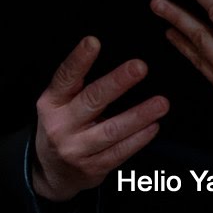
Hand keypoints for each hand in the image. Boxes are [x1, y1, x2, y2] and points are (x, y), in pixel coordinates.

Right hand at [30, 36, 167, 200]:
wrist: (51, 171)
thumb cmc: (62, 127)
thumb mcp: (57, 105)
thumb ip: (77, 88)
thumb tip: (114, 66)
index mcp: (51, 103)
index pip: (65, 77)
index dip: (79, 60)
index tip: (93, 41)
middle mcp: (60, 124)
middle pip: (92, 100)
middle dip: (117, 82)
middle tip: (140, 66)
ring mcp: (76, 148)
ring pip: (112, 130)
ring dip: (139, 115)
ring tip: (162, 102)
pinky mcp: (92, 167)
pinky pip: (120, 152)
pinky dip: (139, 139)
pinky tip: (154, 127)